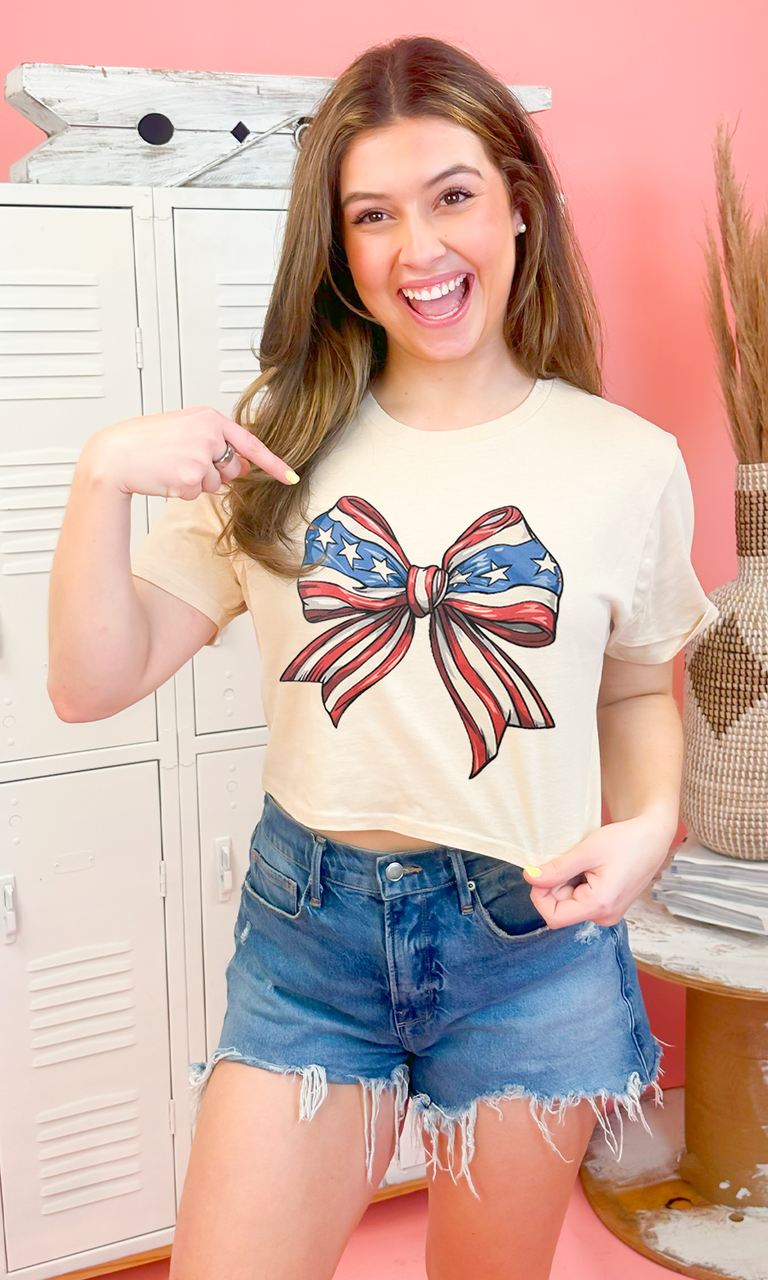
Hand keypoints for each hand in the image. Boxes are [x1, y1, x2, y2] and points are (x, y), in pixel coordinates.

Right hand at [80, 405, 298, 498]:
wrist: (115, 454)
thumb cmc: (144, 442)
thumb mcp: (184, 432)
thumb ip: (215, 444)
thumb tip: (243, 465)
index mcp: (209, 417)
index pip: (249, 442)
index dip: (273, 463)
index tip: (291, 477)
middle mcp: (210, 433)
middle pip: (232, 468)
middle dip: (214, 473)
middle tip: (181, 461)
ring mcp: (202, 455)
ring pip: (215, 484)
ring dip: (195, 483)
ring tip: (169, 466)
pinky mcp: (192, 476)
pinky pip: (198, 494)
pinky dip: (183, 491)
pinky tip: (165, 476)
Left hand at [522, 813, 673, 928]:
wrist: (652, 837)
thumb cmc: (625, 842)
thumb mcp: (586, 852)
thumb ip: (557, 869)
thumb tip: (530, 878)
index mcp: (600, 906)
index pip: (553, 916)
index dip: (540, 895)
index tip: (542, 871)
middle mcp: (605, 916)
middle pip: (561, 909)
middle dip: (556, 884)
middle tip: (569, 859)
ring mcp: (607, 913)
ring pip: (570, 903)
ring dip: (567, 882)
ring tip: (583, 861)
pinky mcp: (608, 906)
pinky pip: (582, 899)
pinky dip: (577, 883)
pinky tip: (590, 867)